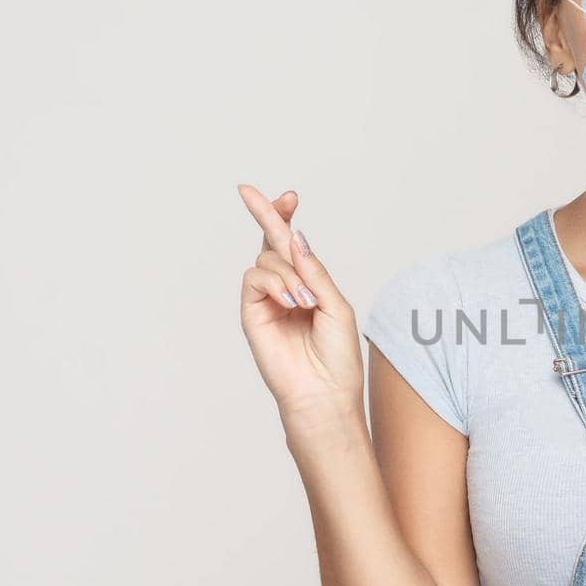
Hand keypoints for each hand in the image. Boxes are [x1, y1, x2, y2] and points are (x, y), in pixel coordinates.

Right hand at [236, 184, 363, 428]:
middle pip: (270, 242)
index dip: (288, 219)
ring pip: (266, 260)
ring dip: (289, 273)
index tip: (290, 197)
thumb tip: (295, 237)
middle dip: (265, 214)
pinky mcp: (252, 314)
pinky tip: (293, 302)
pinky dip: (276, 283)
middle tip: (249, 192)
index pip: (295, 247)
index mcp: (310, 286)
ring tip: (306, 302)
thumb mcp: (335, 305)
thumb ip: (314, 271)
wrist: (324, 393)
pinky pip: (255, 278)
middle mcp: (287, 290)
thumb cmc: (337, 357)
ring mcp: (267, 301)